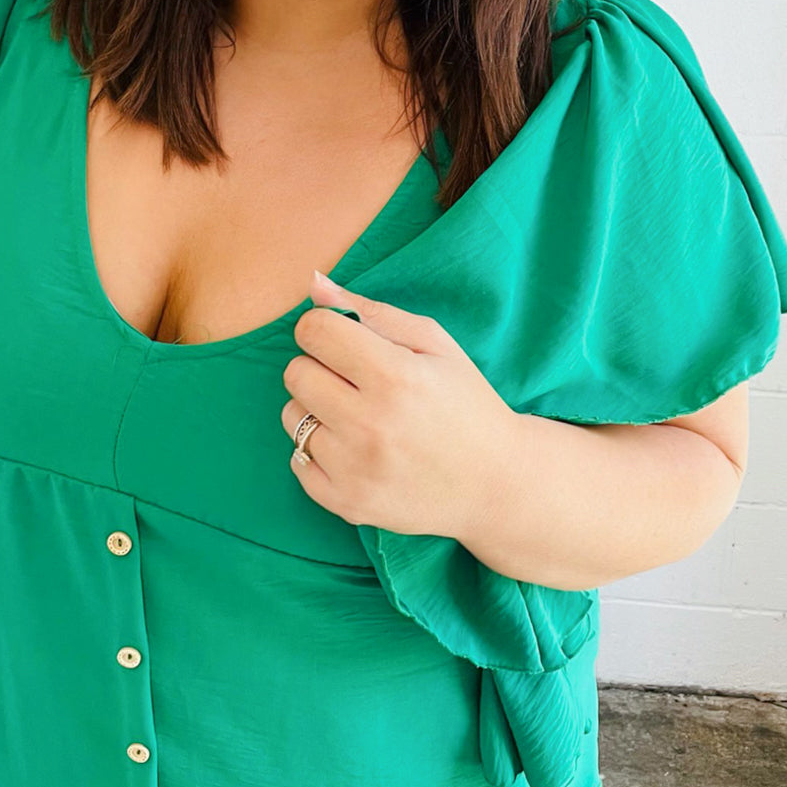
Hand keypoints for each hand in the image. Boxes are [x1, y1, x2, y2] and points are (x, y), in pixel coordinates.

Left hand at [280, 269, 517, 538]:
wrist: (495, 483)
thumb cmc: (466, 403)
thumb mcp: (435, 344)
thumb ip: (370, 310)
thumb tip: (312, 283)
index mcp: (395, 375)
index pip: (314, 332)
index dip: (323, 328)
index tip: (343, 340)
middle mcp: (370, 423)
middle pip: (295, 373)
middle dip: (319, 367)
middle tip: (354, 380)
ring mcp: (356, 468)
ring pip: (291, 417)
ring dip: (317, 410)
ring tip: (357, 416)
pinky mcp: (347, 503)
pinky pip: (296, 461)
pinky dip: (318, 452)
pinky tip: (354, 449)